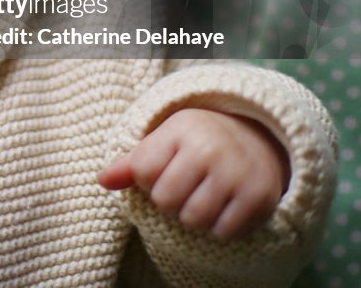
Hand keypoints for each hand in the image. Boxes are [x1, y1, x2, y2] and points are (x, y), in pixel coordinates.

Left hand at [98, 108, 289, 240]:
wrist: (259, 139)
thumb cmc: (198, 142)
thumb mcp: (164, 141)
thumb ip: (131, 163)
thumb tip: (102, 180)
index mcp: (180, 128)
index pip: (142, 172)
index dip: (148, 178)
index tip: (165, 169)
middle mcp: (209, 148)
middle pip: (165, 200)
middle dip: (169, 200)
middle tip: (185, 187)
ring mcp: (236, 173)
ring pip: (192, 219)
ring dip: (192, 216)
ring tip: (202, 196)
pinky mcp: (258, 198)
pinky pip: (222, 232)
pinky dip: (218, 227)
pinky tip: (223, 206)